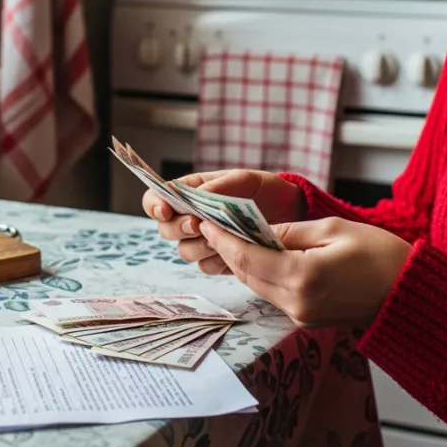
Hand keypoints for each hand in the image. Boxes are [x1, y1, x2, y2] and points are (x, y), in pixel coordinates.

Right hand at [142, 169, 304, 275]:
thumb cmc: (265, 190)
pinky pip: (207, 267)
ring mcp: (204, 240)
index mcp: (191, 192)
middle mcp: (192, 218)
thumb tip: (197, 196)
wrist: (292, 212)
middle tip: (198, 223)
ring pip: (185, 252)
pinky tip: (234, 252)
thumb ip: (219, 186)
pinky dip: (217, 260)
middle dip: (179, 228)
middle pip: (165, 230)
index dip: (154, 205)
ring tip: (221, 237)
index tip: (165, 210)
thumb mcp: (244, 179)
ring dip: (199, 246)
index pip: (157, 199)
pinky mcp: (220, 260)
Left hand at [199, 217, 413, 327]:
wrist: (409, 295)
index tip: (207, 221)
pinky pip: (273, 294)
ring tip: (232, 237)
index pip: (246, 257)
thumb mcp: (334, 228)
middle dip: (228, 250)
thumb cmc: (381, 255)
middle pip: (246, 274)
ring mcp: (301, 315)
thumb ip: (290, 230)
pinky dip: (262, 274)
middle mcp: (296, 302)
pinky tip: (260, 256)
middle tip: (214, 225)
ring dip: (243, 263)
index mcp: (302, 276)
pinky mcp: (307, 319)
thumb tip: (259, 230)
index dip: (222, 239)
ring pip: (257, 285)